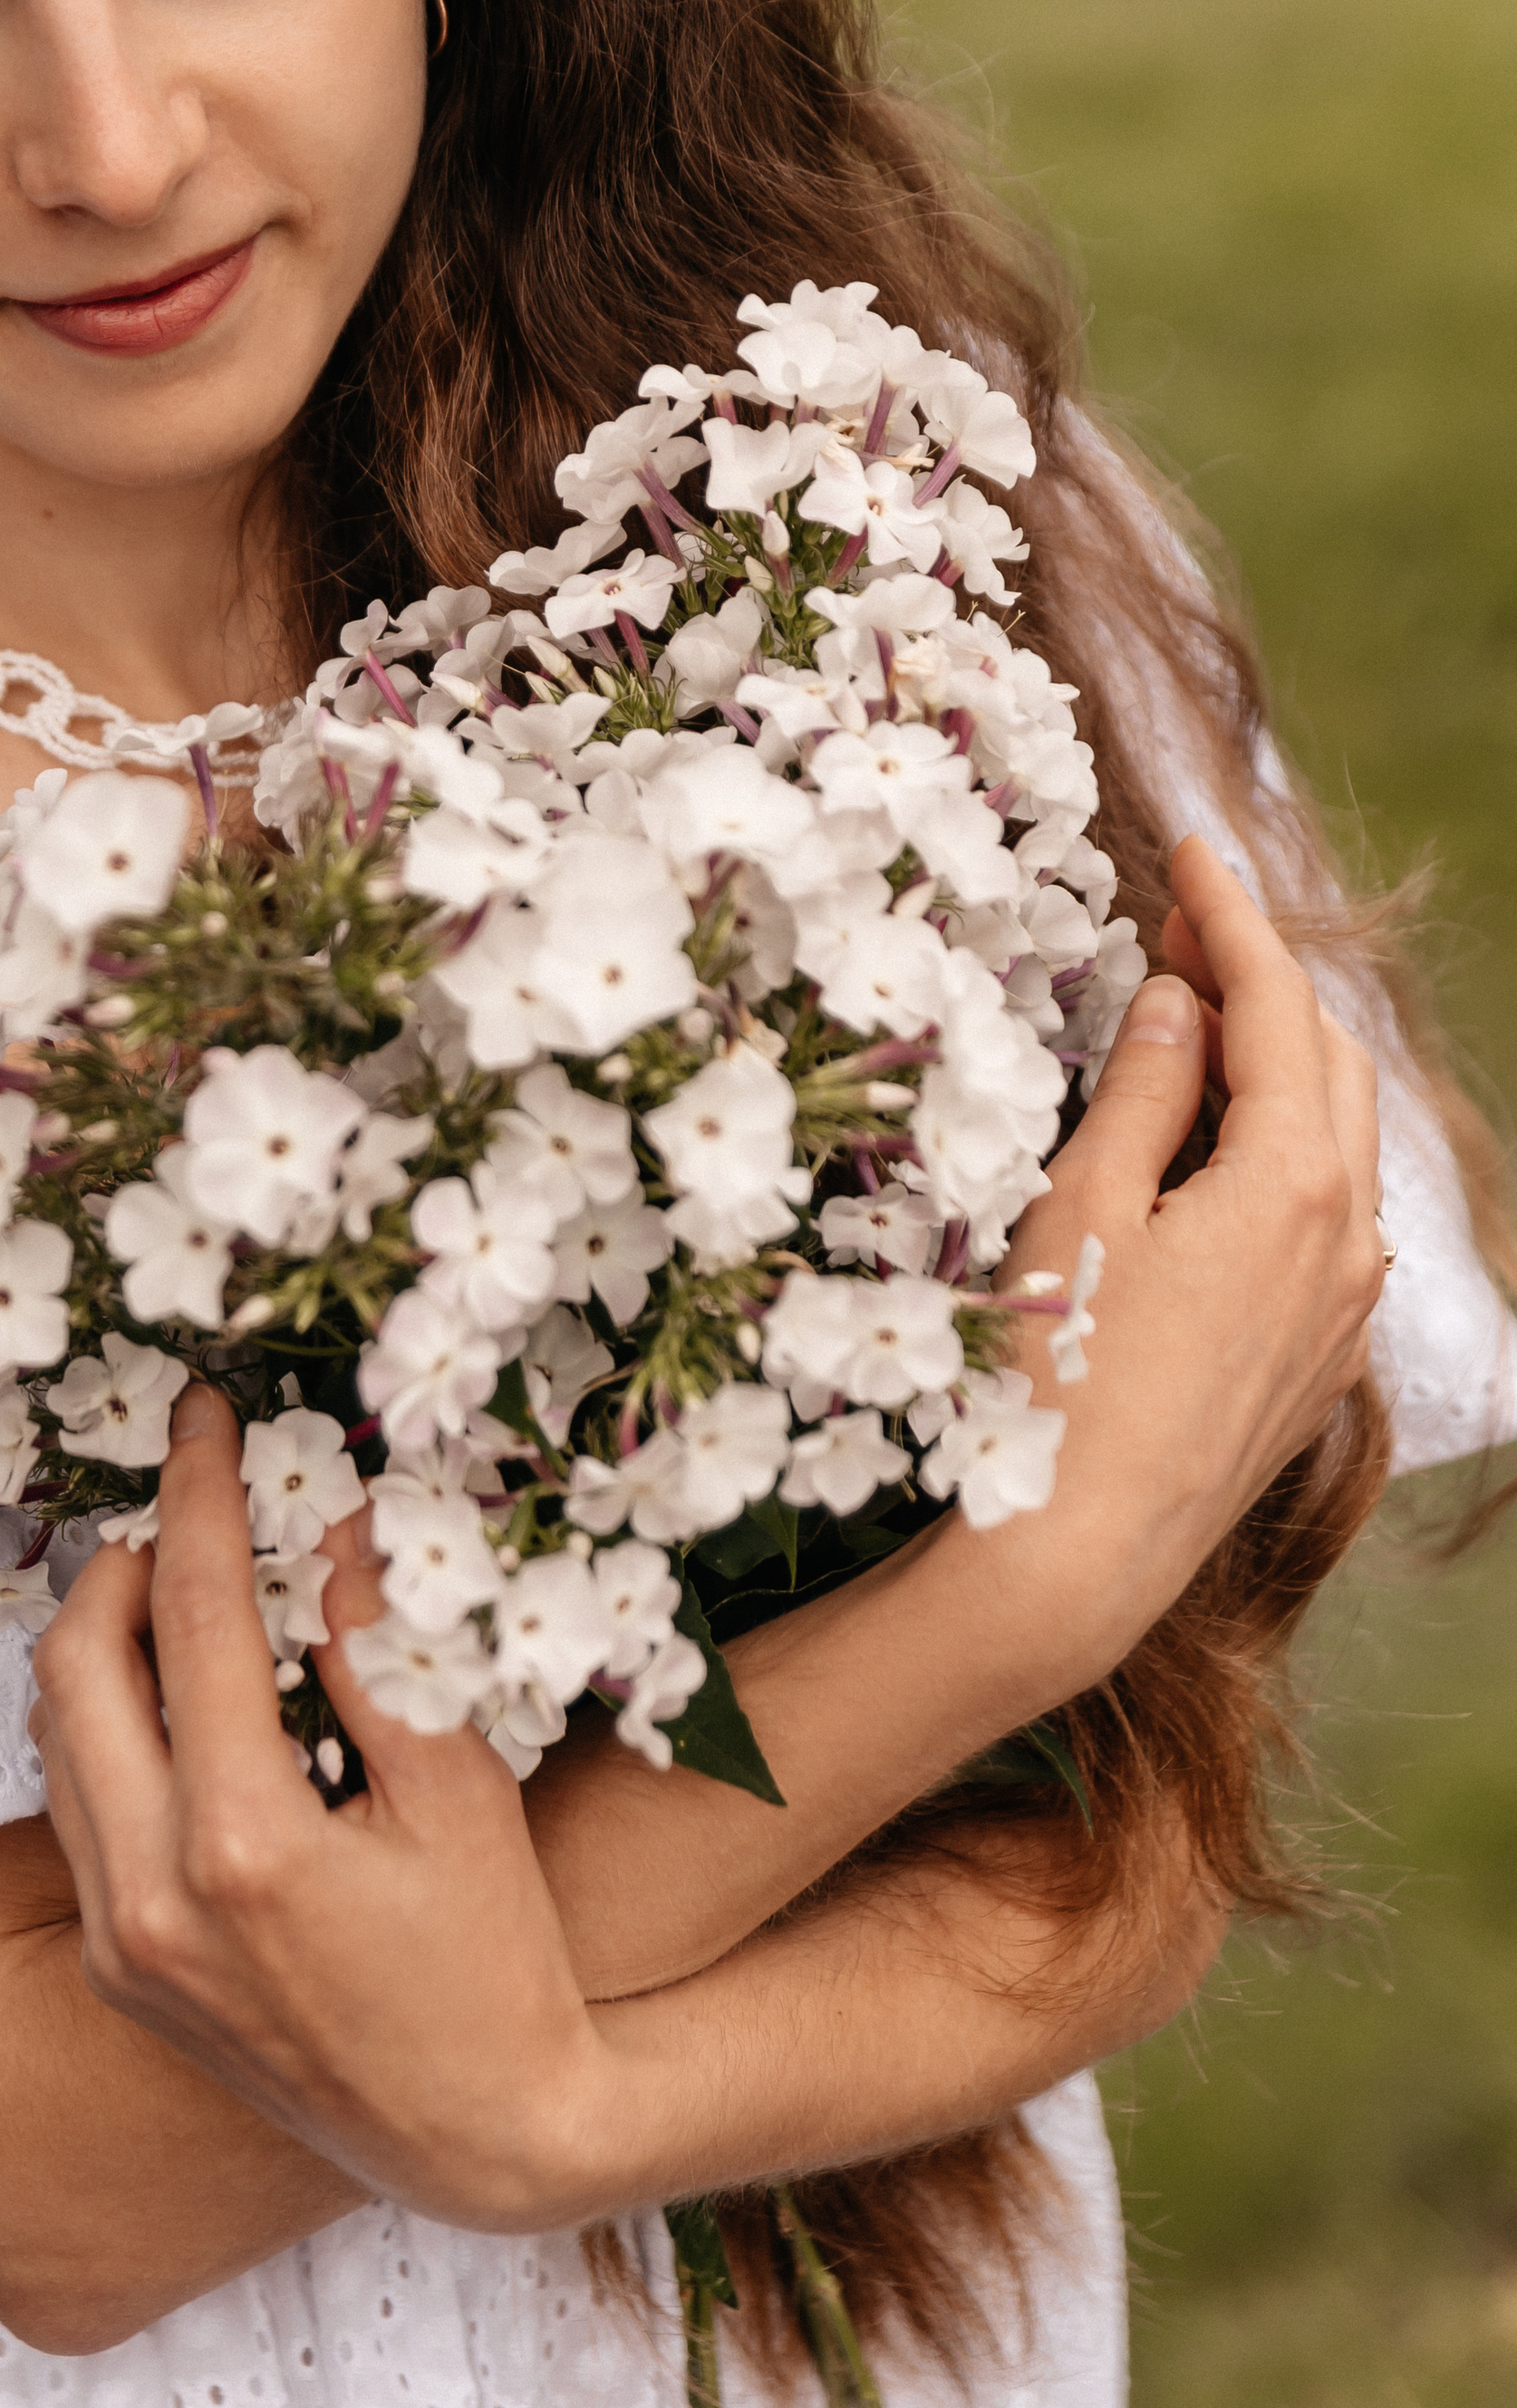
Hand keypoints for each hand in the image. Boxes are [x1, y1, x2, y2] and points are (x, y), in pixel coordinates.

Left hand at [29, 1384, 614, 2232]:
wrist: (478, 2138)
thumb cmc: (497, 1959)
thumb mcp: (462, 1791)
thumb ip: (381, 1648)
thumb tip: (330, 1511)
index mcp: (241, 1845)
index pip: (190, 1615)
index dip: (196, 1494)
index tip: (205, 1413)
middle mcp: (149, 1898)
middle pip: (76, 1662)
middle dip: (119, 1555)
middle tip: (184, 1500)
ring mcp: (118, 1943)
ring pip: (55, 1734)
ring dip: (103, 1640)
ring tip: (180, 1583)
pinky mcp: (114, 1971)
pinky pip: (73, 1808)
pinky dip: (106, 1726)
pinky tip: (175, 1697)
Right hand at [988, 831, 1383, 1677]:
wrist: (1079, 1554)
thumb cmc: (1060, 1377)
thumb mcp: (1083, 1206)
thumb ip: (1145, 1091)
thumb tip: (1181, 1002)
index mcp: (1294, 1183)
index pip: (1277, 1008)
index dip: (1233, 917)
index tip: (1191, 852)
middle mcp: (1348, 1239)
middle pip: (1331, 1063)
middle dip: (1261, 983)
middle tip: (1178, 929)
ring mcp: (1343, 1306)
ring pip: (1338, 1142)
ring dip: (1275, 1066)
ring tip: (1191, 1024)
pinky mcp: (1318, 1358)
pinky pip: (1324, 1217)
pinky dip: (1280, 1148)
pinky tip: (1213, 1147)